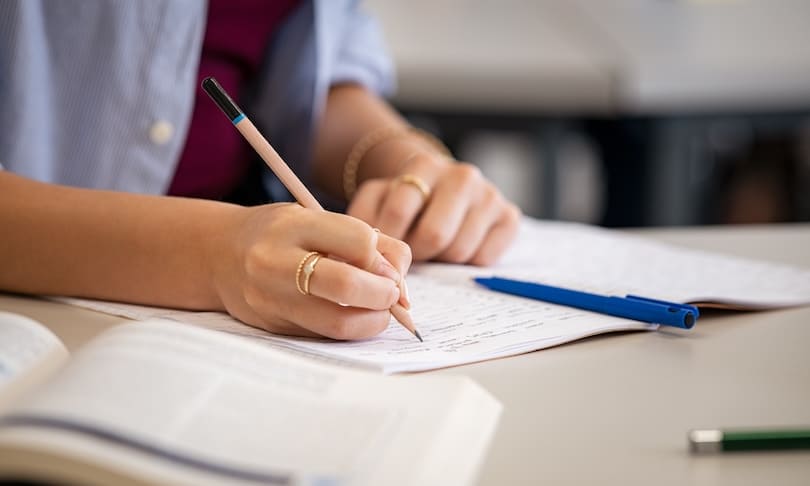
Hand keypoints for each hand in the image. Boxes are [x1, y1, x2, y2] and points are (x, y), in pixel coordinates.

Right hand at [211, 203, 411, 339]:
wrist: (218, 254)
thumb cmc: (281, 234)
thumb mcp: (317, 219)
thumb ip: (367, 241)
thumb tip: (400, 279)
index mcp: (293, 225)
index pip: (358, 240)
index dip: (384, 259)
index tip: (390, 269)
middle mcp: (276, 261)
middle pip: (346, 285)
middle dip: (384, 295)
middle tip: (394, 296)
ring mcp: (270, 298)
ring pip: (336, 323)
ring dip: (372, 321)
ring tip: (379, 311)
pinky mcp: (272, 325)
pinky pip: (323, 335)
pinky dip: (349, 329)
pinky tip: (354, 317)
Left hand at [347, 152, 520, 264]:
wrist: (443, 189)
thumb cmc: (407, 201)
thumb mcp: (377, 198)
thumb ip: (363, 216)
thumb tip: (367, 246)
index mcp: (424, 165)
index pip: (399, 212)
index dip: (390, 239)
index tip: (388, 247)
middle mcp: (462, 175)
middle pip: (434, 235)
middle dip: (419, 253)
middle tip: (414, 253)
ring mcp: (489, 195)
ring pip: (459, 250)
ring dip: (442, 259)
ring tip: (435, 248)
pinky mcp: (510, 217)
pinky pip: (485, 257)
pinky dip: (468, 262)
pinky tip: (459, 247)